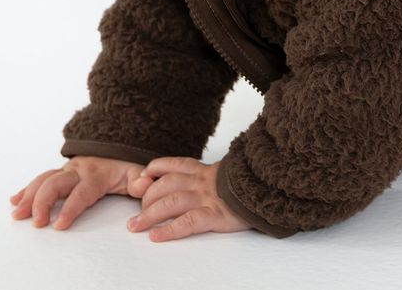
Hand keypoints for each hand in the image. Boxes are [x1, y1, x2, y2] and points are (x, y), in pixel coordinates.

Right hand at [9, 156, 153, 228]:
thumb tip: (146, 183)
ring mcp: (67, 170)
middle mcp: (78, 170)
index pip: (81, 193)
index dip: (70, 208)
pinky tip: (16, 199)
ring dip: (29, 196)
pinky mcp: (61, 172)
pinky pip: (42, 178)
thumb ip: (141, 180)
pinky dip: (27, 188)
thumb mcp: (136, 171)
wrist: (117, 143)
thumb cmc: (125, 163)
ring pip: (44, 180)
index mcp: (96, 174)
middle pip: (55, 184)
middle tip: (36, 222)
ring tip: (18, 213)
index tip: (59, 225)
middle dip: (43, 202)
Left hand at [126, 156, 252, 241]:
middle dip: (146, 198)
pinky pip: (188, 222)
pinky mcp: (215, 215)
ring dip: (150, 214)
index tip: (143, 176)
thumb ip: (204, 176)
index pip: (173, 164)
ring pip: (171, 202)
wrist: (266, 188)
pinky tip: (156, 236)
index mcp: (203, 170)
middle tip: (135, 214)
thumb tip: (186, 182)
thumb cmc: (244, 186)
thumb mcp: (222, 175)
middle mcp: (201, 181)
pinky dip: (169, 230)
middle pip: (166, 184)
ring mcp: (207, 197)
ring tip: (135, 226)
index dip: (155, 169)